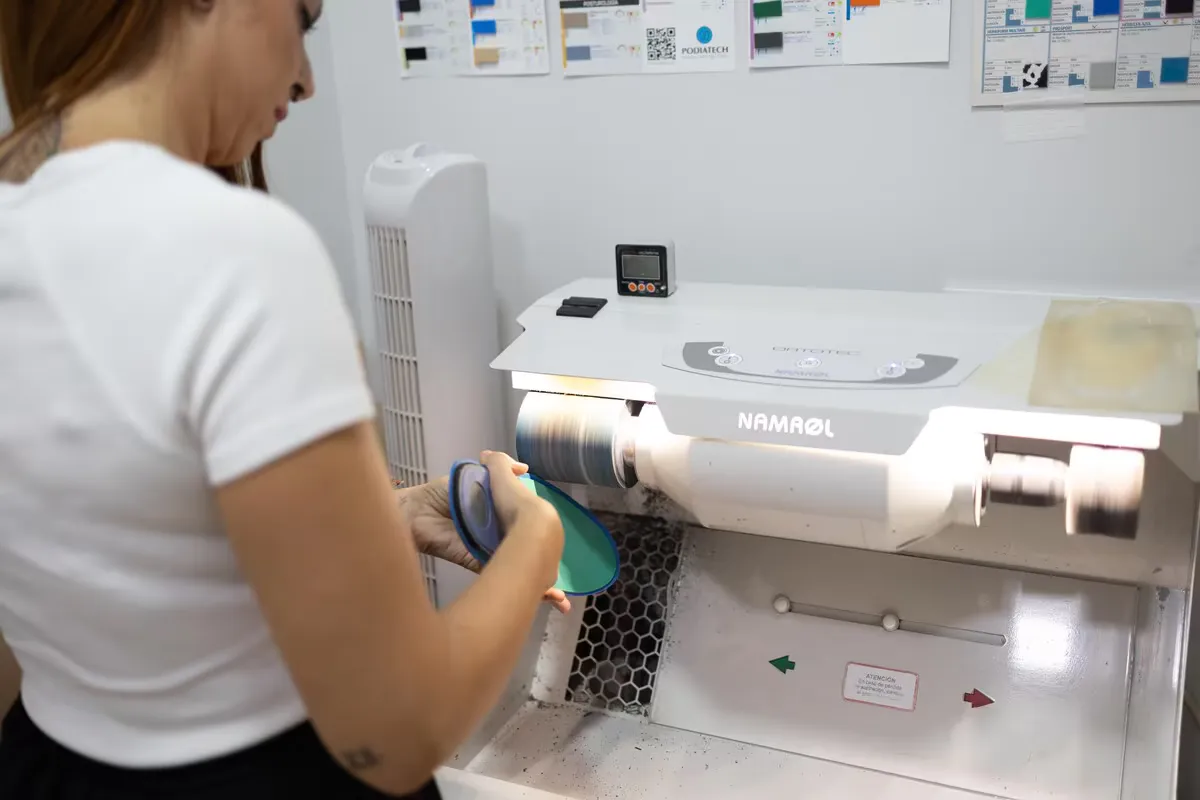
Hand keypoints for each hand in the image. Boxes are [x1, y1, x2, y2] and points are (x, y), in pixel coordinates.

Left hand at [399, 456, 569, 613]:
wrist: (413, 511)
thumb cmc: (440, 494)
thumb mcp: (472, 476)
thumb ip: (497, 471)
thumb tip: (525, 469)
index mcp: (498, 514)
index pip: (525, 524)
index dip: (542, 533)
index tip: (560, 542)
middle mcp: (496, 534)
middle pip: (524, 550)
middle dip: (545, 566)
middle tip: (562, 581)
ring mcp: (486, 550)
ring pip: (515, 566)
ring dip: (536, 583)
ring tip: (558, 598)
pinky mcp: (474, 562)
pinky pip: (495, 573)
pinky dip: (512, 586)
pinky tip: (533, 596)